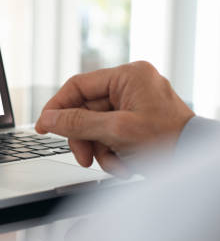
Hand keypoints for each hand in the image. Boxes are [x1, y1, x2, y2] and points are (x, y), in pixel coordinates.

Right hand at [35, 61, 193, 176]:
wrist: (198, 162)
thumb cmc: (169, 142)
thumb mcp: (116, 131)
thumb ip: (77, 123)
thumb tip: (48, 119)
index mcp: (128, 76)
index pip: (78, 86)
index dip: (57, 107)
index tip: (43, 127)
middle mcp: (132, 84)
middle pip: (86, 110)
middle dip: (84, 138)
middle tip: (84, 158)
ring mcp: (136, 102)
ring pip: (96, 125)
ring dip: (99, 149)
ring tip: (114, 165)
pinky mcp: (138, 119)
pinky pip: (110, 133)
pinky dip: (112, 152)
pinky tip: (125, 164)